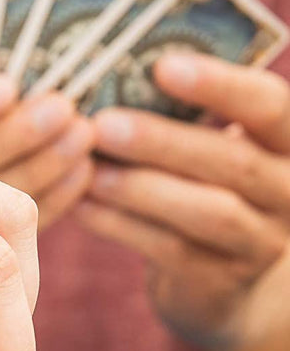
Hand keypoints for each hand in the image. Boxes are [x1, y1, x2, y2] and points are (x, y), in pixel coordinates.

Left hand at [79, 53, 289, 350]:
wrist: (222, 284)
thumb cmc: (203, 191)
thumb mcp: (209, 152)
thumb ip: (183, 121)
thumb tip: (106, 78)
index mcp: (288, 142)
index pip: (269, 105)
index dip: (220, 85)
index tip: (162, 66)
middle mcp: (289, 191)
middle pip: (234, 161)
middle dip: (163, 141)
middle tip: (102, 124)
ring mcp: (259, 241)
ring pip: (207, 212)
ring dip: (141, 189)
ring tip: (89, 171)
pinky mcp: (220, 281)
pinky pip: (170, 250)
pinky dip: (122, 226)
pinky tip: (81, 207)